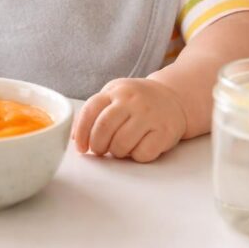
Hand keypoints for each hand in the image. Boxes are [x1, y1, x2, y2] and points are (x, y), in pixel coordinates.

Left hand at [72, 78, 187, 162]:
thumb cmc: (136, 102)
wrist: (174, 97)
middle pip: (104, 129)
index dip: (81, 132)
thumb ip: (94, 113)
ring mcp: (149, 115)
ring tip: (120, 147)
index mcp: (115, 91)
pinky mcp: (165, 131)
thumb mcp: (114, 97)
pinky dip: (136, 156)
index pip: (90, 111)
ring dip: (117, 152)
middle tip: (100, 150)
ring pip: (121, 144)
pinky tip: (139, 147)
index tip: (81, 147)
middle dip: (97, 146)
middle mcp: (132, 100)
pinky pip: (142, 153)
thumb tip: (74, 137)